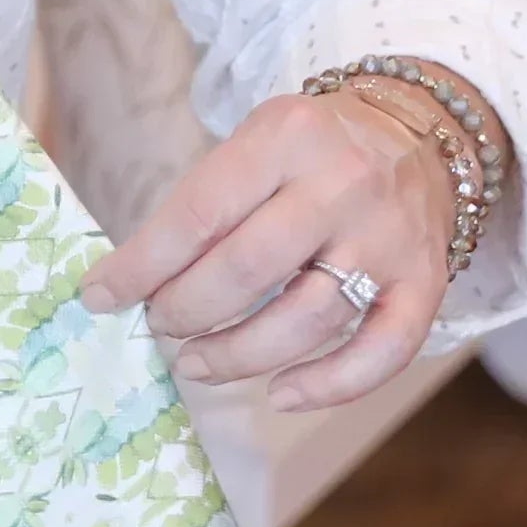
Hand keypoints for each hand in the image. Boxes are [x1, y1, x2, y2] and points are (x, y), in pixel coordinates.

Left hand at [77, 83, 451, 410]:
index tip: (101, 295)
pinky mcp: (424, 283)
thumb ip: (208, 201)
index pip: (199, 211)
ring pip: (307, 318)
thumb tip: (137, 276)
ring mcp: (387, 238)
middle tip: (159, 325)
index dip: (143, 263)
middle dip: (188, 308)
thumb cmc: (312, 147)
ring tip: (197, 363)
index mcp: (285, 136)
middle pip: (248, 268)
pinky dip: (330, 385)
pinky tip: (281, 394)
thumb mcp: (256, 142)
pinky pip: (382, 351)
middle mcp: (341, 184)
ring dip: (241, 353)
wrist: (417, 132)